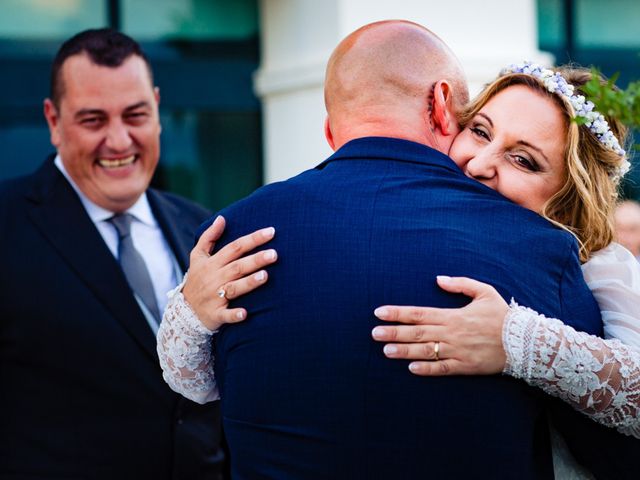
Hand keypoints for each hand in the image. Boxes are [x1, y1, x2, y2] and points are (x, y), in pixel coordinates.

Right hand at [182, 216, 276, 330]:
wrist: (184, 311)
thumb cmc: (197, 279)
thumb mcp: (197, 256)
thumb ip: (209, 236)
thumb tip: (222, 218)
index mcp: (212, 263)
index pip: (235, 247)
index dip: (252, 239)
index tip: (271, 232)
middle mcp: (214, 278)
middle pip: (237, 266)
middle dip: (255, 260)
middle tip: (274, 254)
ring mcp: (215, 297)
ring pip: (233, 288)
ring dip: (248, 283)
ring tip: (265, 276)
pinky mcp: (215, 315)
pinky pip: (225, 315)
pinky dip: (234, 315)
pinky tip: (245, 314)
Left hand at [371, 276, 507, 375]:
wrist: (526, 341)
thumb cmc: (502, 315)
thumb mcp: (484, 291)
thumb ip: (460, 284)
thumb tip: (438, 279)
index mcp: (453, 315)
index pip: (419, 313)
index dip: (398, 312)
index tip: (379, 312)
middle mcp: (452, 333)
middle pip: (417, 332)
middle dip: (393, 332)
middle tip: (374, 333)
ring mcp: (458, 351)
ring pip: (425, 351)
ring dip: (404, 351)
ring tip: (385, 351)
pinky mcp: (466, 367)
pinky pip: (443, 368)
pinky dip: (427, 369)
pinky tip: (411, 368)